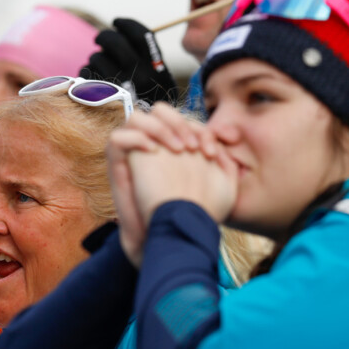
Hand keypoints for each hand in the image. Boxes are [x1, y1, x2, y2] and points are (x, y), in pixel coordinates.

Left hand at [80, 18, 177, 104]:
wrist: (145, 136)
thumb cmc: (151, 105)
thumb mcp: (162, 81)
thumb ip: (149, 59)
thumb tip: (124, 34)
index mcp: (157, 68)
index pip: (141, 34)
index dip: (126, 23)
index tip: (117, 22)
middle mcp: (140, 76)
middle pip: (114, 42)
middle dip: (103, 37)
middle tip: (99, 39)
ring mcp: (119, 87)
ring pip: (97, 58)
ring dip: (95, 59)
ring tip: (99, 67)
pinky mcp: (101, 99)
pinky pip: (86, 75)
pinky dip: (86, 74)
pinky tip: (92, 81)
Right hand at [107, 105, 236, 266]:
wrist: (170, 238)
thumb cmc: (194, 211)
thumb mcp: (219, 183)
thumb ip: (225, 158)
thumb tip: (231, 135)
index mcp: (175, 145)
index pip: (184, 119)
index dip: (200, 127)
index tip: (214, 150)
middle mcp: (153, 145)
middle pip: (158, 110)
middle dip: (178, 122)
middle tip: (193, 147)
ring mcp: (133, 153)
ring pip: (136, 117)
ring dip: (159, 128)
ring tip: (177, 149)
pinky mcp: (117, 165)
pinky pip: (117, 138)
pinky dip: (135, 138)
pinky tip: (153, 151)